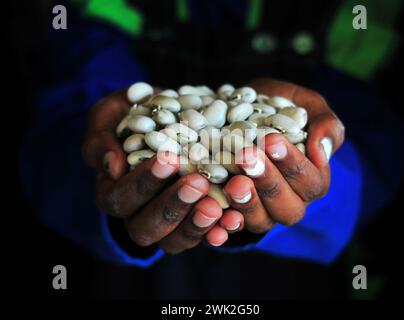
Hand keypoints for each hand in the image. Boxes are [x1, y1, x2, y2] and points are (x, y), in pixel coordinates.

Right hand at [81, 90, 243, 253]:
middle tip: (197, 183)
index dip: (142, 183)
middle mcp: (138, 214)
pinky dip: (220, 230)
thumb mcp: (111, 114)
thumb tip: (111, 166)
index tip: (169, 160)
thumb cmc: (136, 113)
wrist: (173, 115)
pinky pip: (205, 236)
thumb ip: (101, 137)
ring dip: (196, 225)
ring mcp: (169, 222)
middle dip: (171, 206)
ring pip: (175, 240)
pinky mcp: (196, 222)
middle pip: (146, 226)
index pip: (120, 197)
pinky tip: (234, 219)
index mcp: (114, 191)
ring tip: (216, 206)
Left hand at [223, 78, 344, 232]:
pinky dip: (223, 223)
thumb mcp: (305, 104)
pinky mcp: (235, 214)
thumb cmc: (277, 107)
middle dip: (268, 182)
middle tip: (247, 157)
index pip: (311, 182)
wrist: (239, 110)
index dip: (293, 164)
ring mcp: (262, 212)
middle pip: (288, 207)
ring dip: (247, 203)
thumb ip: (324, 123)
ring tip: (233, 182)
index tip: (271, 140)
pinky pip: (231, 227)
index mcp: (312, 180)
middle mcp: (290, 201)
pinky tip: (213, 210)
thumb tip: (321, 151)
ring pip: (261, 221)